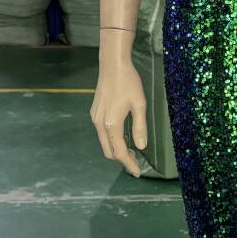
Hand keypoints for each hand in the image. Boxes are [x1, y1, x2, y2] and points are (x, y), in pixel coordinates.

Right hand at [91, 40, 147, 177]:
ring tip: (132, 151)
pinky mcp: (94, 113)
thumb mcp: (139, 104)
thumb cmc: (129, 83)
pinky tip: (123, 136)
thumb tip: (141, 147)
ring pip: (104, 143)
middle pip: (108, 151)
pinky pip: (102, 134)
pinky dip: (112, 140)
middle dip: (122, 159)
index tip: (137, 172)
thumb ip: (140, 127)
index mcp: (112, 124)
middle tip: (137, 161)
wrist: (112, 65)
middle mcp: (100, 124)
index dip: (129, 164)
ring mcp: (95, 118)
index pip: (119, 152)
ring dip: (117, 150)